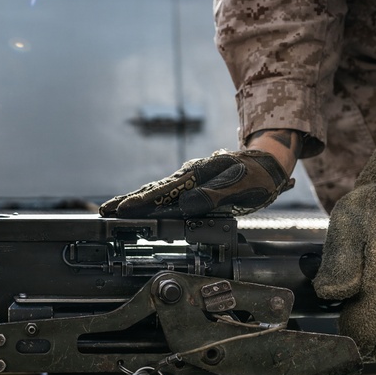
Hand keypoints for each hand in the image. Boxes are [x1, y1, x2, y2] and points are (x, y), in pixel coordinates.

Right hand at [99, 149, 291, 217]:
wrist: (271, 162)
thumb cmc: (258, 177)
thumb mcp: (241, 188)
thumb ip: (214, 197)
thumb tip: (186, 206)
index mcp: (198, 175)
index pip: (163, 192)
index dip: (141, 202)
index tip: (122, 210)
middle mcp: (189, 175)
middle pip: (153, 190)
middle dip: (127, 201)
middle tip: (104, 211)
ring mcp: (189, 179)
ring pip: (157, 191)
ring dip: (134, 201)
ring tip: (113, 210)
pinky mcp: (192, 185)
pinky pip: (166, 193)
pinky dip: (149, 200)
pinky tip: (139, 206)